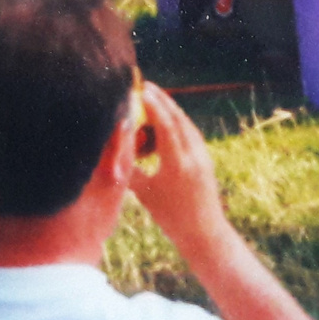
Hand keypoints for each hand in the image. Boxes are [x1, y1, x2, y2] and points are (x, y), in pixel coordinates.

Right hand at [127, 83, 232, 253]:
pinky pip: (190, 133)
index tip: (140, 89)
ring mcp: (202, 156)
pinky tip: (167, 122)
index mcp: (177, 162)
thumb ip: (130, 169)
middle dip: (162, 100)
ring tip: (154, 99)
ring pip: (186, 124)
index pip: (165, 124)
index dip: (152, 104)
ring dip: (170, 110)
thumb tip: (113, 150)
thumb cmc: (171, 218)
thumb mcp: (145, 194)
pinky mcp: (205, 160)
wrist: (204, 234)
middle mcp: (193, 155)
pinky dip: (178, 123)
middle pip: (178, 118)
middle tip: (145, 86)